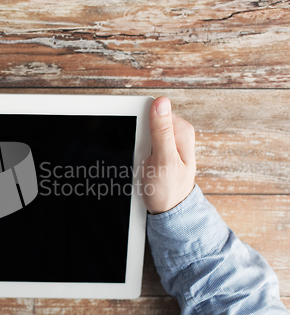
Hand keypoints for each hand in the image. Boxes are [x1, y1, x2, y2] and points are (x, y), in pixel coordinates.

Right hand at [142, 97, 195, 214]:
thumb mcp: (164, 160)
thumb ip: (162, 131)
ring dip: (135, 146)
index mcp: (182, 131)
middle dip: (137, 136)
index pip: (154, 111)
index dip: (140, 124)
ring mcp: (167, 142)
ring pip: (141, 133)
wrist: (167, 210)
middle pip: (146, 121)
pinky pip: (141, 143)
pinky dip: (136, 152)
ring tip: (141, 162)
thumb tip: (161, 102)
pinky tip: (139, 164)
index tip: (140, 142)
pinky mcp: (159, 150)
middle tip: (142, 156)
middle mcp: (176, 133)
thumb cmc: (168, 190)